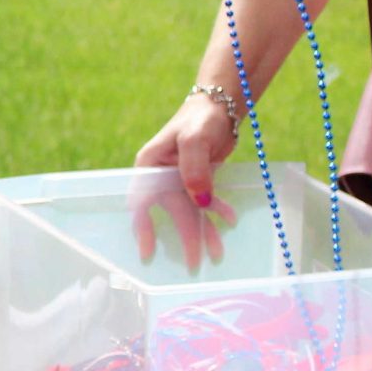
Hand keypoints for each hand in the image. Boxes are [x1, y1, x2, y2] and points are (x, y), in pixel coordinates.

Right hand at [130, 96, 238, 271]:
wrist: (221, 107)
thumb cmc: (201, 118)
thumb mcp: (196, 139)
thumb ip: (195, 170)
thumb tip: (199, 203)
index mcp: (150, 166)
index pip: (141, 201)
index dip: (143, 227)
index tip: (148, 251)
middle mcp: (161, 176)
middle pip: (171, 212)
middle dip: (184, 236)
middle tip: (194, 263)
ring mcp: (180, 180)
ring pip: (190, 212)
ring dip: (203, 231)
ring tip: (216, 253)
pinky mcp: (198, 181)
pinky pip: (205, 204)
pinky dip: (216, 213)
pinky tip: (230, 221)